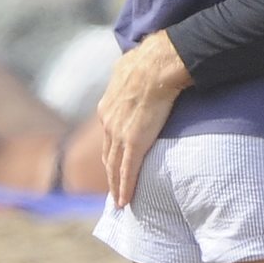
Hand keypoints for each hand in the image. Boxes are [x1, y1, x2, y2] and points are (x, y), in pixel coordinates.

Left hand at [97, 31, 189, 206]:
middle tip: (113, 190)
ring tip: (118, 201)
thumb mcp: (131, 66)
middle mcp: (108, 122)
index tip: (112, 163)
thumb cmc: (150, 60)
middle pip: (107, 155)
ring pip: (113, 167)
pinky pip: (127, 172)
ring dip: (115, 186)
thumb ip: (131, 76)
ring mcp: (119, 135)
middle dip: (109, 173)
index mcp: (108, 106)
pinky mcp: (134, 144)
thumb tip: (138, 67)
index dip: (110, 151)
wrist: (157, 65)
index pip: (108, 135)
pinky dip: (124, 188)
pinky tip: (124, 202)